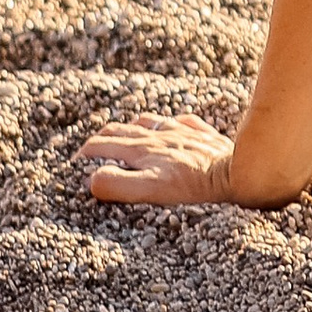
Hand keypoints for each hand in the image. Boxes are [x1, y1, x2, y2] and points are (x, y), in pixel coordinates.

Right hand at [82, 110, 240, 205]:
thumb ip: (118, 184)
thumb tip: (93, 179)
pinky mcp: (202, 134)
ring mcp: (181, 132)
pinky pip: (183, 122)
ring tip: (127, 134)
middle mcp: (158, 136)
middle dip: (103, 138)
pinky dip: (170, 125)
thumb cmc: (192, 185)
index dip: (85, 153)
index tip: (76, 162)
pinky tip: (173, 128)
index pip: (103, 145)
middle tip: (93, 148)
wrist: (235, 172)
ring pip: (149, 122)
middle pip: (121, 130)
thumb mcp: (150, 189)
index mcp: (141, 149)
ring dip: (132, 127)